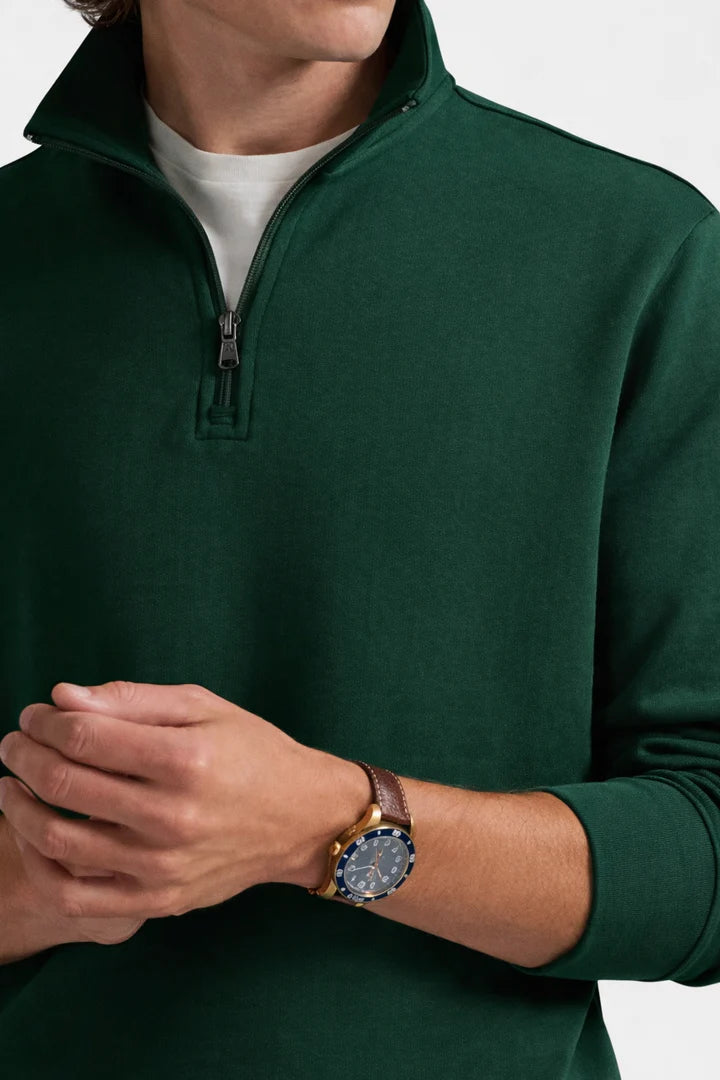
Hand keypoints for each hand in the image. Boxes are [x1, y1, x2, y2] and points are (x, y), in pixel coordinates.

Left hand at [0, 680, 320, 921]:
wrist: (301, 819)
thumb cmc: (252, 751)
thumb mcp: (203, 707)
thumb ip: (131, 699)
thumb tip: (63, 696)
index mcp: (184, 759)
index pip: (84, 736)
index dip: (45, 721)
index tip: (34, 713)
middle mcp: (171, 816)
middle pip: (64, 783)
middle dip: (23, 755)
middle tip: (14, 742)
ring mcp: (162, 865)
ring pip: (58, 840)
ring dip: (19, 807)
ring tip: (12, 785)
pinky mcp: (157, 899)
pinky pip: (75, 895)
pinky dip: (40, 865)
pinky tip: (33, 837)